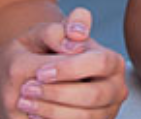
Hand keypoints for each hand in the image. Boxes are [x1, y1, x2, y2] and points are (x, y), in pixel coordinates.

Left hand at [12, 7, 127, 118]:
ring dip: (51, 111)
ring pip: (85, 117)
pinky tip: (33, 115)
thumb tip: (76, 34)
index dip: (70, 68)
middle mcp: (116, 89)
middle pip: (94, 95)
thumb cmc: (42, 54)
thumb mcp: (42, 37)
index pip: (100, 62)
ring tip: (25, 103)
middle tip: (26, 89)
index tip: (40, 72)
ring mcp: (107, 112)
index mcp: (111, 61)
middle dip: (57, 93)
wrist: (33, 79)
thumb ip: (56, 30)